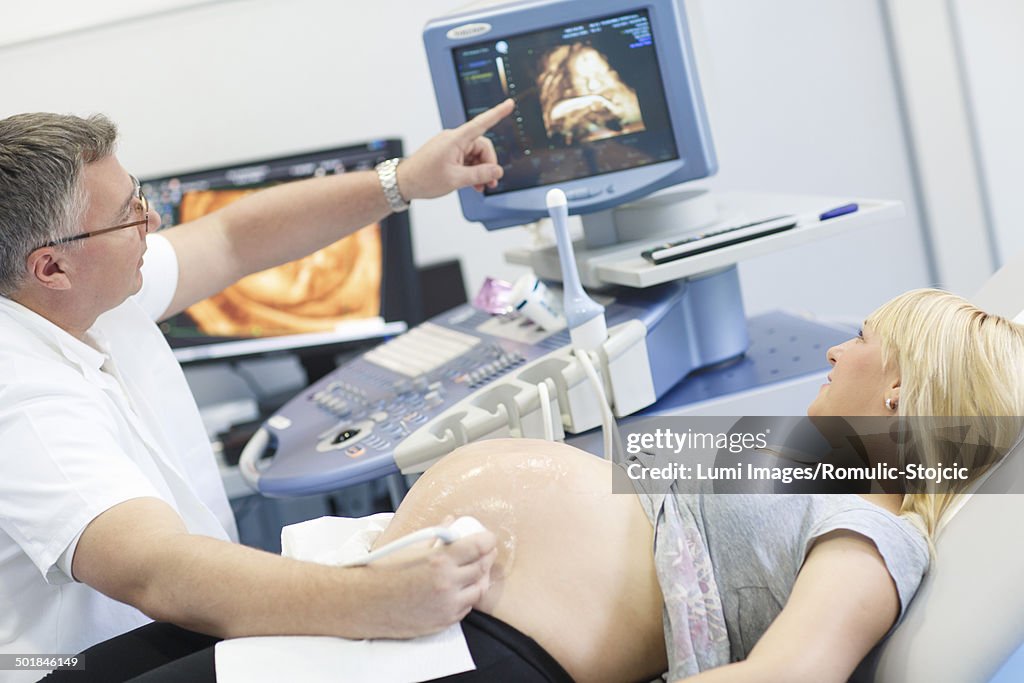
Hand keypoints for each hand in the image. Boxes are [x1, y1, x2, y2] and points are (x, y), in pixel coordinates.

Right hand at [352, 528, 497, 637]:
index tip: (488, 538)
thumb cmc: (383, 571)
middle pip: (482, 568)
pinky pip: (466, 608)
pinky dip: (467, 596)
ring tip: (474, 570)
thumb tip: (453, 522)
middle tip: (486, 551)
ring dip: (479, 578)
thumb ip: (437, 534)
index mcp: (439, 560)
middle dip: (487, 557)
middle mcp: (447, 584)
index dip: (488, 540)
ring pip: (478, 590)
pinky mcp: (443, 622)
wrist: (364, 602)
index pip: (478, 547)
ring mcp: (446, 606)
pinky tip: (461, 588)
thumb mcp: (411, 545)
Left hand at [397, 99, 514, 199]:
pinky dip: (472, 171)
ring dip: (480, 171)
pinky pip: (466, 159)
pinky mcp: (448, 154)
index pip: (481, 123)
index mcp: (455, 140)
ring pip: (475, 155)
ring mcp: (450, 147)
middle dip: (488, 165)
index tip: (509, 104)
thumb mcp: (456, 179)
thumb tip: (496, 171)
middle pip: (482, 147)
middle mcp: (453, 140)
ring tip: (481, 187)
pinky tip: (473, 184)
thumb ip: (480, 175)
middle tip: (490, 183)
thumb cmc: (423, 178)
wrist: (403, 183)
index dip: (497, 113)